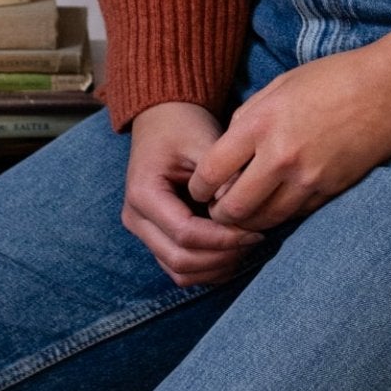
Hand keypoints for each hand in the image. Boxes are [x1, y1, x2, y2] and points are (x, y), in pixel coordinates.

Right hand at [124, 100, 267, 287]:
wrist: (163, 119)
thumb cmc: (184, 126)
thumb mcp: (204, 141)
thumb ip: (221, 176)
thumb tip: (243, 209)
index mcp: (143, 193)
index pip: (185, 234)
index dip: (223, 238)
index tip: (255, 232)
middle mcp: (136, 218)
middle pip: (180, 260)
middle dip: (222, 257)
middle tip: (255, 240)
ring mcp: (143, 231)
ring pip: (180, 271)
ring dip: (216, 267)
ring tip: (246, 245)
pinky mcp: (155, 237)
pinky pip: (180, 268)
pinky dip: (208, 267)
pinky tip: (234, 249)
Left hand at [188, 29, 390, 231]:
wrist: (390, 85)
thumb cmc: (333, 77)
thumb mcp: (279, 86)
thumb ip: (248, 119)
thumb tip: (226, 156)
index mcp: (260, 123)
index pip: (211, 172)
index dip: (198, 188)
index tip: (199, 190)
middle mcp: (280, 156)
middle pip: (233, 209)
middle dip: (220, 214)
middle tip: (220, 209)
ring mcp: (308, 178)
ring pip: (264, 220)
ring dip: (250, 220)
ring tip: (247, 211)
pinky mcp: (331, 191)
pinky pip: (295, 216)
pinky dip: (281, 214)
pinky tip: (279, 203)